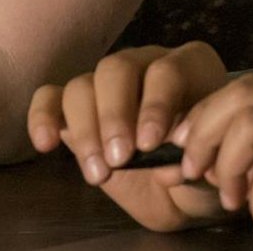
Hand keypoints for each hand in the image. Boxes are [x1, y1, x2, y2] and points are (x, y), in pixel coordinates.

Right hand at [27, 42, 230, 230]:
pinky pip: (51, 97)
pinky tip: (46, 143)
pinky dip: (42, 116)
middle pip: (116, 69)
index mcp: (190, 67)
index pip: (166, 71)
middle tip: (119, 158)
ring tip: (98, 173)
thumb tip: (167, 167)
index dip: (155, 105)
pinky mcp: (77, 108)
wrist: (182, 188)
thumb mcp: (210, 167)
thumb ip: (194, 160)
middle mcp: (146, 63)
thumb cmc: (202, 166)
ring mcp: (108, 84)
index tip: (149, 144)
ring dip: (85, 129)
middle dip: (114, 115)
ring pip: (82, 85)